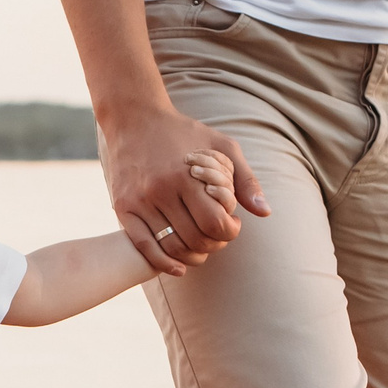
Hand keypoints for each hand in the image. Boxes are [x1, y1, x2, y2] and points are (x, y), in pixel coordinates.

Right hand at [100, 105, 265, 276]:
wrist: (135, 119)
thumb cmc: (184, 132)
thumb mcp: (222, 146)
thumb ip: (245, 180)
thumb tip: (265, 213)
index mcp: (187, 175)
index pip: (215, 223)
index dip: (230, 231)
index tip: (233, 224)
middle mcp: (161, 190)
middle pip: (195, 239)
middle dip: (214, 244)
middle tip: (219, 236)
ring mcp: (140, 201)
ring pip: (172, 246)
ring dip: (193, 256)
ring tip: (202, 247)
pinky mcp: (123, 208)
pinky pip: (144, 246)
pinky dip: (163, 263)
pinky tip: (178, 268)